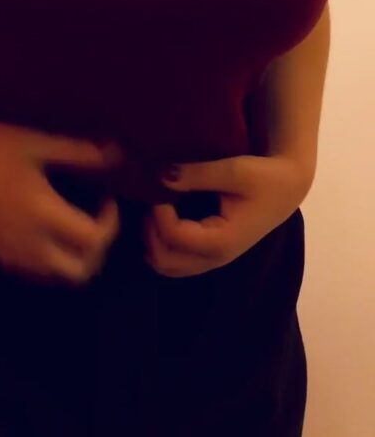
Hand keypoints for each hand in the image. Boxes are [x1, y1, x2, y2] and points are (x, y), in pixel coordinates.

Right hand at [0, 109, 122, 286]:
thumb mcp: (38, 143)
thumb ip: (80, 152)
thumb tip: (116, 153)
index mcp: (44, 215)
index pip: (93, 240)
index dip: (111, 222)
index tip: (107, 198)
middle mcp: (29, 243)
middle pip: (79, 270)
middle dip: (97, 250)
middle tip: (96, 219)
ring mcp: (8, 252)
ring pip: (55, 273)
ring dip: (74, 255)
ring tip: (74, 221)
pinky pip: (32, 267)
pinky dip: (50, 256)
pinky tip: (44, 225)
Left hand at [143, 154, 311, 277]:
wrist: (286, 187)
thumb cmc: (263, 177)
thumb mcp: (233, 170)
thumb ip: (196, 174)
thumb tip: (160, 175)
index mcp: (222, 241)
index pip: (173, 237)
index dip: (158, 212)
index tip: (159, 186)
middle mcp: (216, 258)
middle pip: (164, 261)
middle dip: (150, 231)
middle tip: (153, 200)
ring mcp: (214, 260)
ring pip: (168, 266)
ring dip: (153, 241)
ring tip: (156, 209)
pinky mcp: (212, 254)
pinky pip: (177, 261)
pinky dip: (162, 245)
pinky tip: (163, 220)